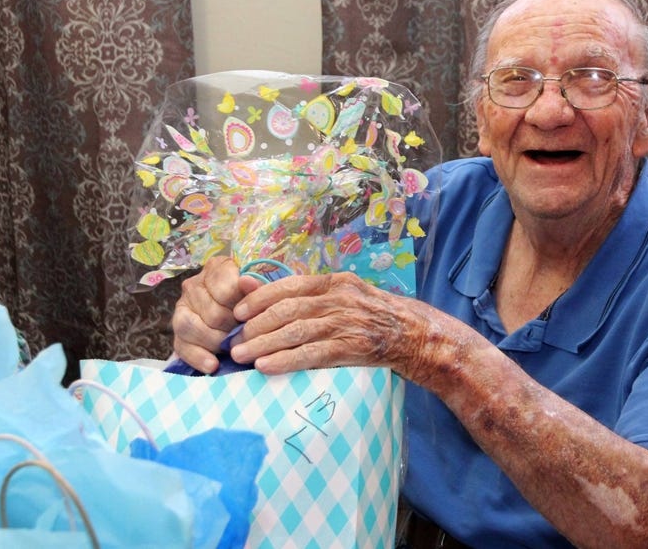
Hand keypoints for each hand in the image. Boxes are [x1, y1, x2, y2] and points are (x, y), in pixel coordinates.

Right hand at [171, 255, 261, 372]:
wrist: (238, 315)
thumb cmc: (252, 301)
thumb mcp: (258, 292)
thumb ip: (256, 290)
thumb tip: (248, 282)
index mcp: (217, 268)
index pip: (226, 290)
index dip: (241, 309)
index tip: (251, 319)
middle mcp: (194, 284)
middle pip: (212, 312)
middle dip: (231, 330)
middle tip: (246, 338)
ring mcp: (182, 307)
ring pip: (191, 327)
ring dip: (215, 342)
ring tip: (231, 350)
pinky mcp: (177, 331)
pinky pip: (181, 345)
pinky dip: (198, 357)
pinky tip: (212, 365)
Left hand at [227, 271, 449, 379]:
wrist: (413, 335)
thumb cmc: (373, 316)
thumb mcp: (343, 296)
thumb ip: (306, 294)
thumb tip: (261, 291)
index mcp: (335, 281)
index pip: (288, 285)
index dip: (259, 298)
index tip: (238, 312)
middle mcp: (338, 298)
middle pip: (287, 310)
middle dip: (255, 326)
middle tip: (233, 341)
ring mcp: (346, 322)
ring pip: (295, 331)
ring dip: (263, 344)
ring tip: (242, 356)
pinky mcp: (351, 347)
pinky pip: (312, 354)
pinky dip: (286, 360)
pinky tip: (267, 366)